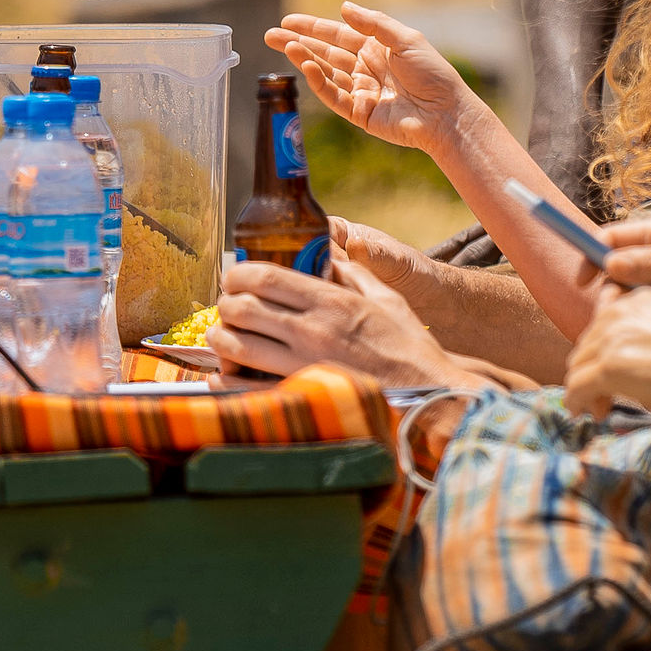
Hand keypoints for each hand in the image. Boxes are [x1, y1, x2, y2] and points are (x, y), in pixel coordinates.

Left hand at [209, 252, 464, 391]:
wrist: (428, 395)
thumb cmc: (409, 347)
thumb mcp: (386, 298)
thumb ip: (352, 274)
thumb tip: (328, 254)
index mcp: (330, 301)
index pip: (265, 277)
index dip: (237, 274)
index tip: (234, 278)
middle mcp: (312, 331)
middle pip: (242, 308)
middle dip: (226, 306)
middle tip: (229, 309)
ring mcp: (304, 366)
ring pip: (237, 346)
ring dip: (221, 340)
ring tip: (224, 338)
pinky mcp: (301, 396)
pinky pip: (247, 388)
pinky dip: (227, 381)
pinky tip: (227, 376)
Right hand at [270, 2, 473, 156]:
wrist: (445, 113)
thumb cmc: (433, 74)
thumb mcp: (405, 40)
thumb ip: (374, 24)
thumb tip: (343, 8)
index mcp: (377, 49)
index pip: (337, 35)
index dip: (312, 28)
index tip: (287, 21)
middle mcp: (365, 69)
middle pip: (325, 54)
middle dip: (298, 43)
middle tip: (270, 36)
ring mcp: (361, 92)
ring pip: (326, 73)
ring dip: (305, 59)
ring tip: (285, 46)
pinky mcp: (360, 114)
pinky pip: (333, 96)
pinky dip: (318, 82)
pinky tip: (306, 67)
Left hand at [561, 284, 650, 419]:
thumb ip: (642, 338)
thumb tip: (621, 369)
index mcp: (638, 299)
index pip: (603, 322)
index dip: (602, 348)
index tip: (608, 367)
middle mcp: (619, 312)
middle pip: (587, 344)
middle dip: (592, 370)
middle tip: (603, 394)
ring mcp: (611, 338)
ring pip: (579, 364)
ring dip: (585, 387)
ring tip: (599, 407)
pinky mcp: (608, 365)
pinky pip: (576, 386)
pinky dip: (576, 401)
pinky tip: (584, 412)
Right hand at [588, 216, 650, 337]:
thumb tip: (609, 264)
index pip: (614, 238)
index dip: (593, 253)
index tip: (584, 278)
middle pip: (612, 269)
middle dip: (604, 287)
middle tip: (610, 309)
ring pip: (621, 296)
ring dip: (616, 310)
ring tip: (624, 326)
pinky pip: (636, 317)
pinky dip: (629, 325)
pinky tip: (634, 337)